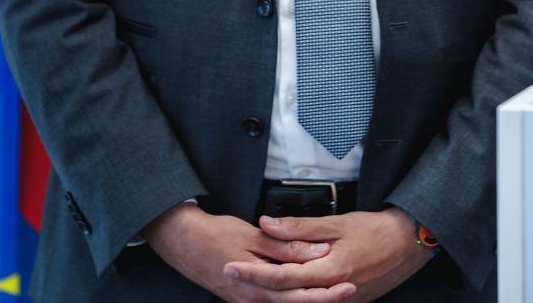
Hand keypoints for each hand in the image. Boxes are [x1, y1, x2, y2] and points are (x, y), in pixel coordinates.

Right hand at [143, 200, 353, 301]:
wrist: (182, 242)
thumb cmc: (215, 235)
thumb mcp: (253, 236)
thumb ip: (285, 248)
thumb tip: (315, 254)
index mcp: (256, 285)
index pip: (297, 293)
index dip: (324, 292)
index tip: (347, 285)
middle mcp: (251, 299)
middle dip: (323, 300)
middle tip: (350, 290)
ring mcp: (246, 301)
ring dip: (307, 300)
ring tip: (334, 293)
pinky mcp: (243, 297)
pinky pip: (272, 302)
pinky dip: (290, 299)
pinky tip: (304, 293)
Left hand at [225, 208, 431, 301]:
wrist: (410, 243)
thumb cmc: (377, 230)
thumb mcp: (337, 223)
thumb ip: (300, 227)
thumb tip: (267, 224)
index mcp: (328, 270)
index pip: (281, 276)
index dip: (253, 272)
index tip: (231, 266)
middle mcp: (332, 291)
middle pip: (284, 296)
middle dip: (255, 286)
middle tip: (230, 275)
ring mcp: (341, 300)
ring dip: (272, 296)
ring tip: (250, 285)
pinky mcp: (348, 301)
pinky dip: (296, 299)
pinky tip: (283, 292)